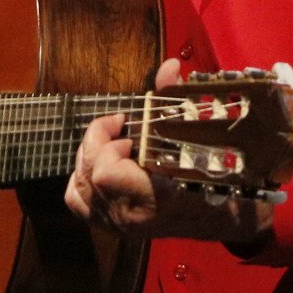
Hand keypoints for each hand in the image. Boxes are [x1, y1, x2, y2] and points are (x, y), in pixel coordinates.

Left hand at [64, 59, 276, 245]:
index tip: (124, 122)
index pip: (105, 173)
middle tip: (120, 129)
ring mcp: (117, 224)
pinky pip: (77, 200)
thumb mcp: (200, 138)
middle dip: (98, 141)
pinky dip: (80, 178)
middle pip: (89, 173)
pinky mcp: (109, 225)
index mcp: (156, 197)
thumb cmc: (212, 177)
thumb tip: (169, 66)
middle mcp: (131, 216)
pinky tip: (99, 164)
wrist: (215, 216)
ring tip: (112, 145)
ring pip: (79, 185)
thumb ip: (178, 100)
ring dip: (90, 156)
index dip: (104, 141)